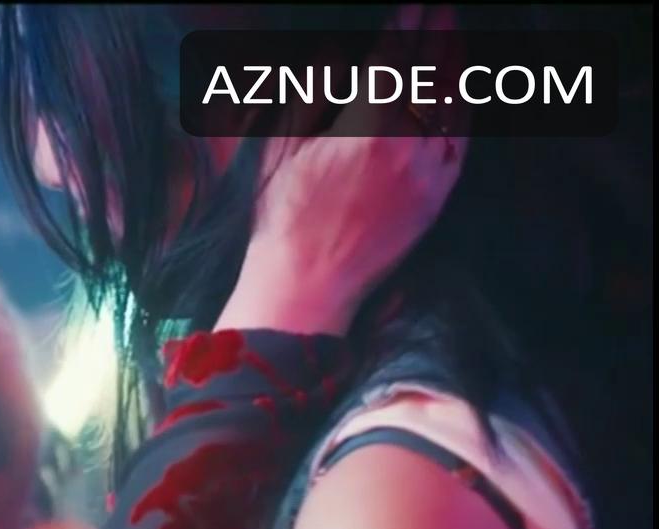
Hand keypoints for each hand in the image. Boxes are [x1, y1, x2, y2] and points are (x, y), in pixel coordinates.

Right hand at [218, 5, 468, 334]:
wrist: (308, 283)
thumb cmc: (282, 218)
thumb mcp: (282, 149)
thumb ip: (310, 96)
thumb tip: (333, 56)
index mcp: (362, 126)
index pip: (393, 59)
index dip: (405, 26)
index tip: (414, 5)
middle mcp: (404, 143)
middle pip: (430, 74)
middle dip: (437, 34)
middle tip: (443, 8)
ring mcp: (427, 171)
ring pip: (451, 104)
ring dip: (456, 64)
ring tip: (456, 36)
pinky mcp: (438, 197)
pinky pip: (460, 142)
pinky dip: (464, 109)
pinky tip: (462, 91)